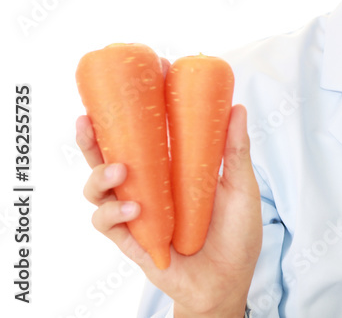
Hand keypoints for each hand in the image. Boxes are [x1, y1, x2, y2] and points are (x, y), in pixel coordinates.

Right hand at [78, 57, 261, 316]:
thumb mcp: (241, 187)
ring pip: (95, 185)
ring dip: (99, 173)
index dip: (139, 102)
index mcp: (171, 166)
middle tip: (90, 114)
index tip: (148, 70)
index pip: (145, 130)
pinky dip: (115, 211)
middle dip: (93, 132)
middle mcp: (147, 184)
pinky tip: (135, 208)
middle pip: (107, 152)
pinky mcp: (130, 239)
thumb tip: (236, 106)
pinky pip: (106, 221)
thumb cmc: (236, 234)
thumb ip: (236, 150)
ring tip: (121, 168)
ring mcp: (135, 210)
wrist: (229, 281)